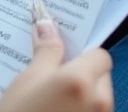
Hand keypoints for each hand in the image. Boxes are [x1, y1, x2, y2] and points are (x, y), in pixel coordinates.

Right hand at [0, 0, 114, 111]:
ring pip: (96, 94)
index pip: (99, 54)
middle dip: (81, 72)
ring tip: (49, 95)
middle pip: (100, 74)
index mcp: (83, 80)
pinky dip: (77, 106)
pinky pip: (90, 109)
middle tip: (51, 76)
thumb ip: (45, 51)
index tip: (61, 54)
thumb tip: (47, 24)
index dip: (81, 52)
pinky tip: (54, 106)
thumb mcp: (27, 80)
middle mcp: (100, 100)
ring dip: (79, 91)